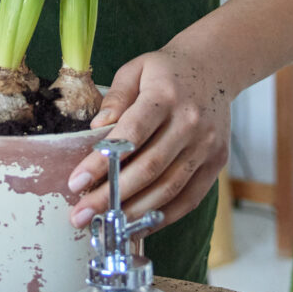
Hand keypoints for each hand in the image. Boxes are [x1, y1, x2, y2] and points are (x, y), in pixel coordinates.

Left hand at [65, 43, 233, 231]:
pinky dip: (163, 216)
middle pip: (149, 168)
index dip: (102, 162)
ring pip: (169, 188)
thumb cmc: (167, 71)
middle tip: (81, 215)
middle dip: (112, 196)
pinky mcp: (217, 162)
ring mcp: (207, 145)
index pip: (131, 135)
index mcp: (166, 96)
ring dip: (134, 212)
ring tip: (104, 225)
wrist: (216, 67)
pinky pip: (190, 198)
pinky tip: (138, 224)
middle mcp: (190, 122)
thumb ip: (115, 98)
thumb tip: (96, 130)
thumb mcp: (135, 70)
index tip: (75, 183)